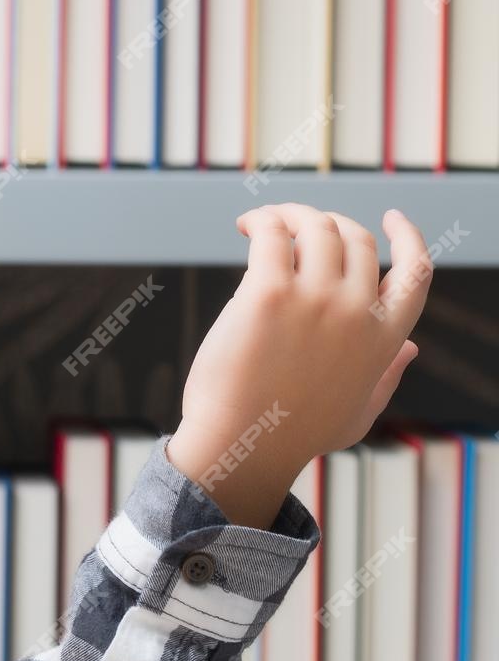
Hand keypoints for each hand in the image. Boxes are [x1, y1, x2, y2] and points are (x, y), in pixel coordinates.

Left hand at [166, 205, 429, 528]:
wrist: (243, 447)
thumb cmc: (293, 436)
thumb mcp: (358, 412)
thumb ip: (386, 376)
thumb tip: (410, 348)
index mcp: (387, 339)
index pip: (416, 272)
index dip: (408, 237)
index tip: (391, 217)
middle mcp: (358, 312)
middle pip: (356, 238)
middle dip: (326, 222)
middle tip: (292, 225)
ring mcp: (315, 300)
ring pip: (315, 226)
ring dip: (290, 213)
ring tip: (261, 222)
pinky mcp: (268, 294)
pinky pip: (271, 233)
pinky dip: (261, 219)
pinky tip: (246, 225)